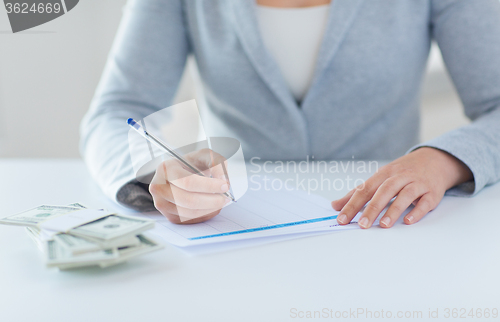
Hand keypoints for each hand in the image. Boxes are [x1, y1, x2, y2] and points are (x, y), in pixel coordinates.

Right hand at [149, 148, 230, 223]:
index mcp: (166, 168)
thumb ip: (217, 163)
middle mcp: (159, 187)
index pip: (187, 181)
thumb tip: (223, 179)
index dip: (208, 186)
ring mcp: (162, 203)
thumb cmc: (191, 164)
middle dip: (211, 200)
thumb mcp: (205, 156)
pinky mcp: (169, 216)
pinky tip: (212, 206)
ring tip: (221, 201)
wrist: (180, 174)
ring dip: (210, 209)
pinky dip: (205, 215)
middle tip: (226, 197)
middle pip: (188, 200)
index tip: (224, 186)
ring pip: (189, 212)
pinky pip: (189, 220)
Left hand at [331, 147, 472, 227]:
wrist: (435, 160)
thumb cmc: (402, 172)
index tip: (342, 219)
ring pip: (405, 195)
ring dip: (394, 210)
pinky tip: (408, 221)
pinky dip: (417, 211)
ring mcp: (417, 183)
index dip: (352, 204)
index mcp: (384, 174)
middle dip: (372, 208)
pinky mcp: (432, 192)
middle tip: (363, 225)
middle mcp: (400, 177)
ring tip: (384, 225)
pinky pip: (425, 202)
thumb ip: (358, 193)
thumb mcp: (379, 178)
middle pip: (384, 191)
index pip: (365, 189)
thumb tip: (335, 205)